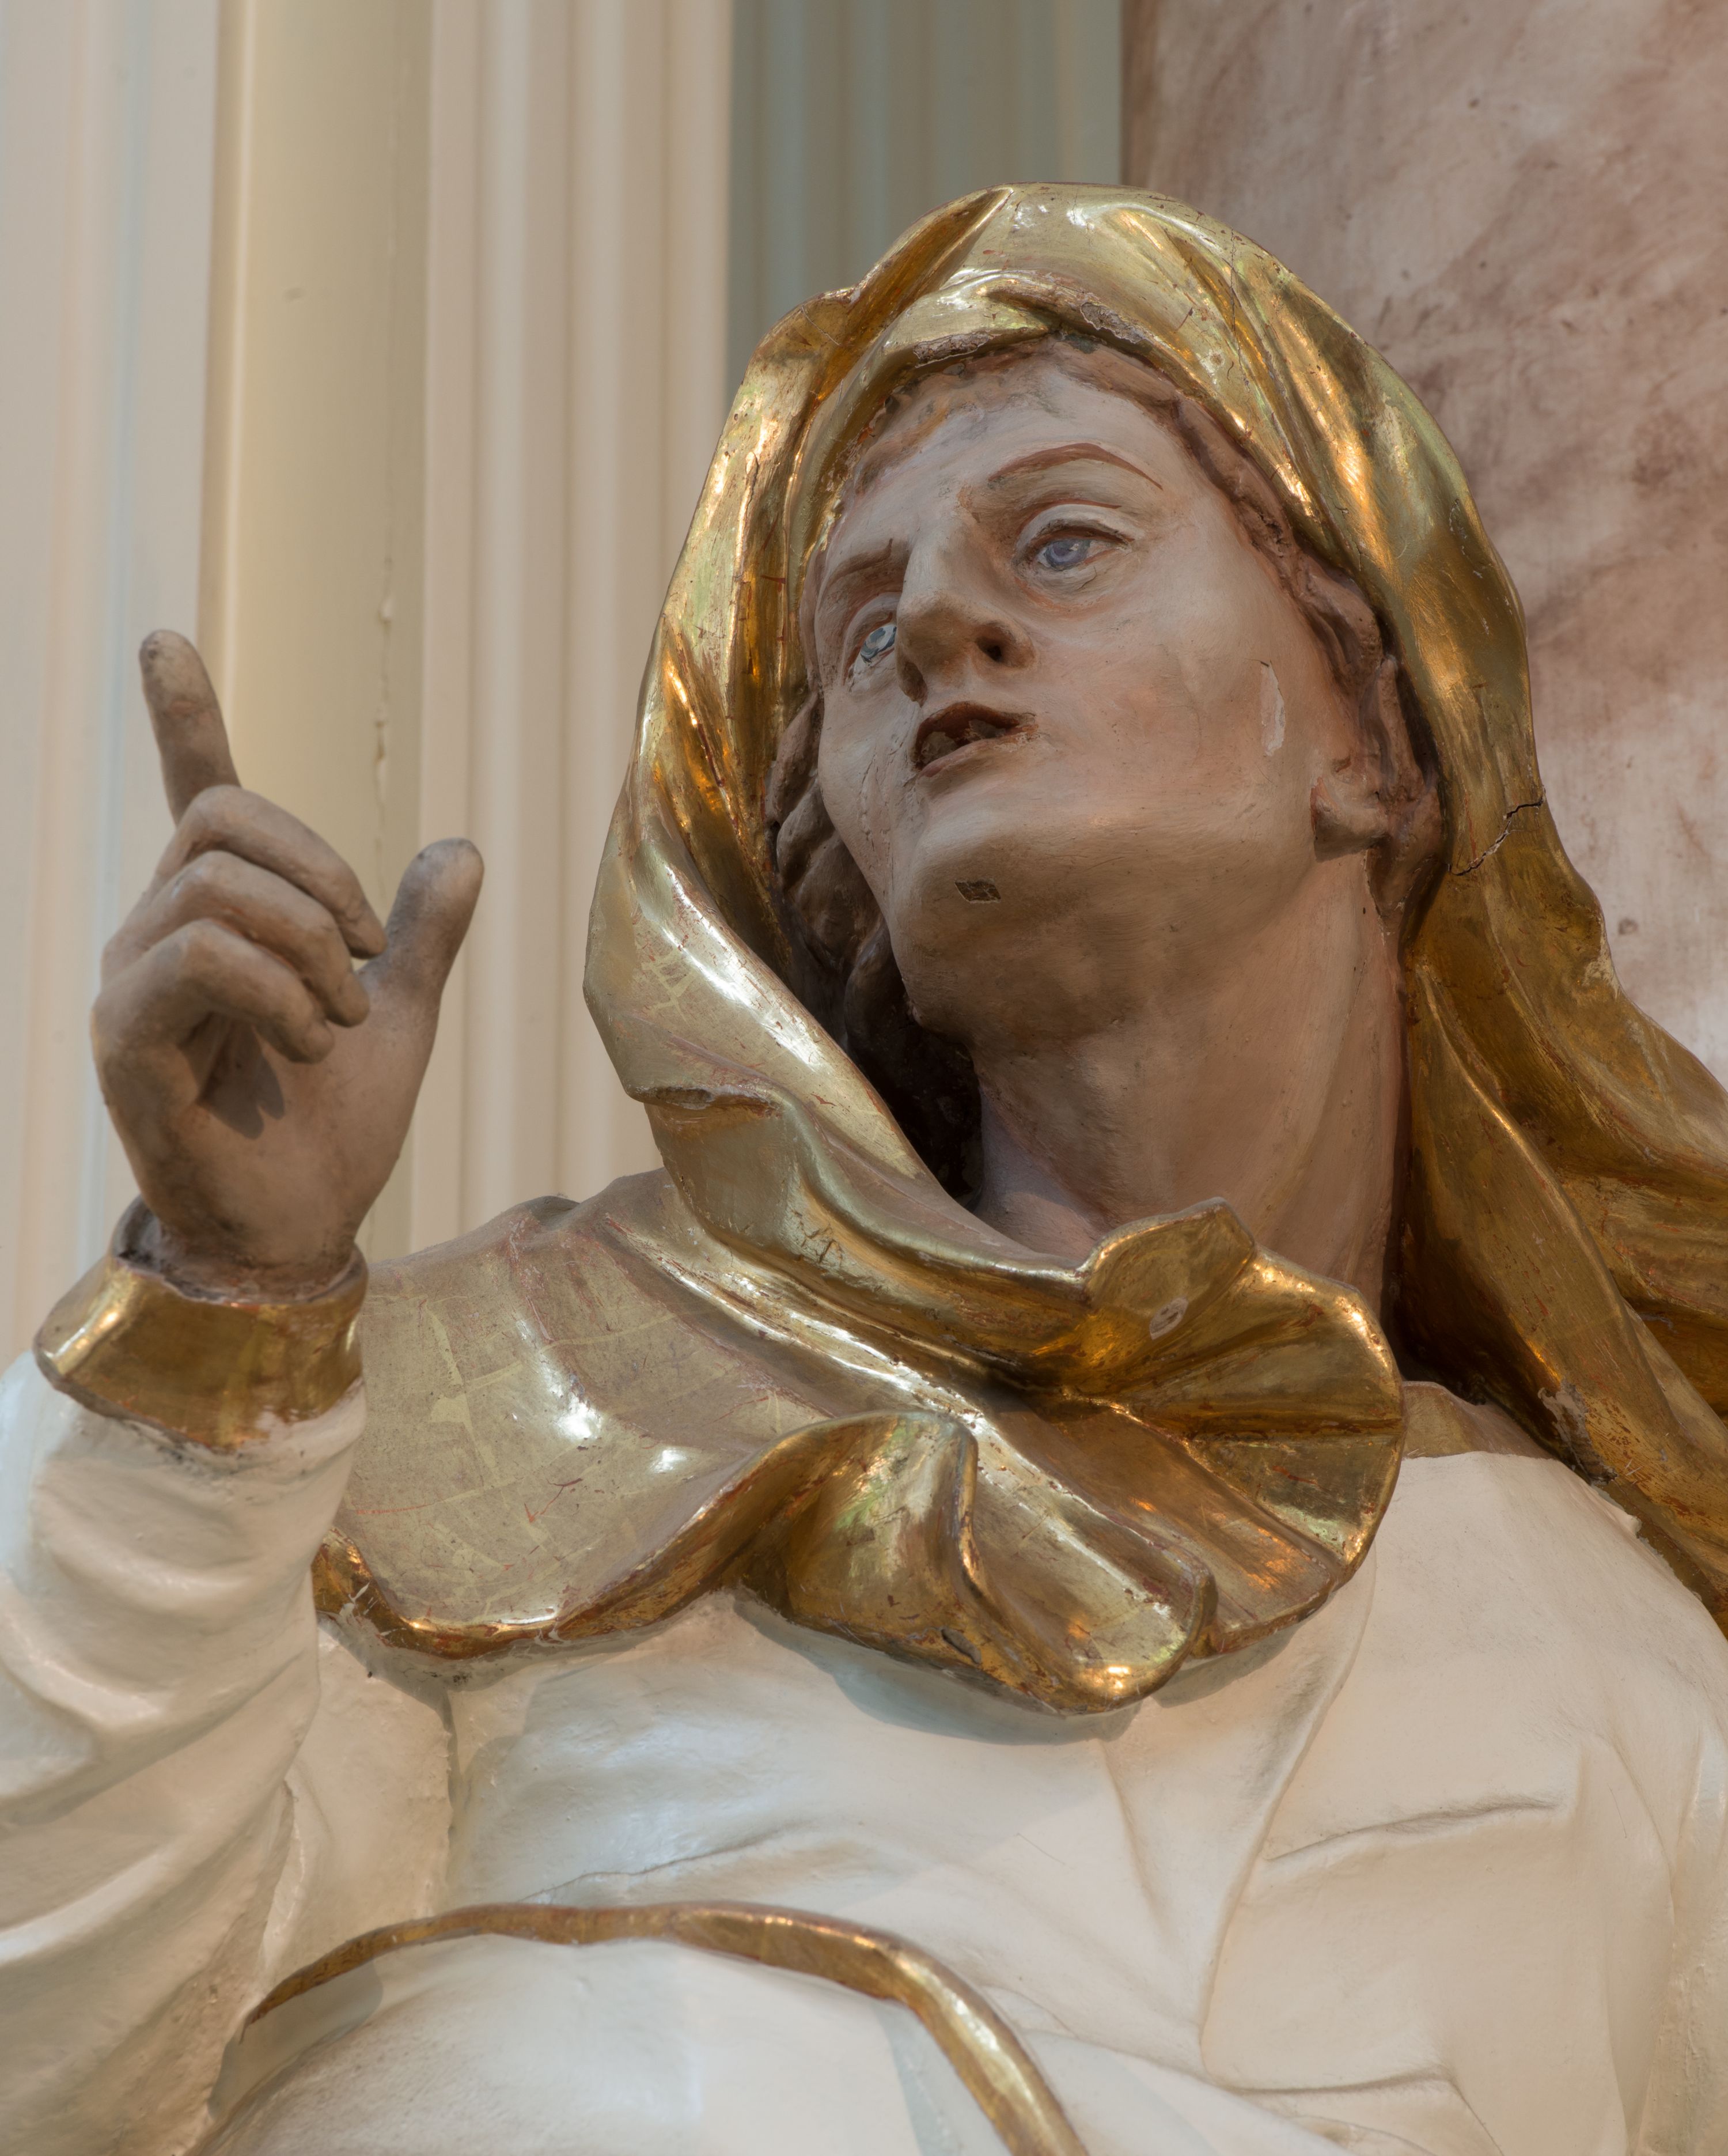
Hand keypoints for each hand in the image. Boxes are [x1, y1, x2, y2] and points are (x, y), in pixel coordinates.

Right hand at [92, 633, 482, 1296]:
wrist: (303, 1228)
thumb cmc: (335, 1133)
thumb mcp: (402, 1016)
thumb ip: (423, 937)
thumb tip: (463, 849)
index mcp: (222, 921)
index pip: (195, 796)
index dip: (181, 718)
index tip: (165, 641)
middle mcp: (158, 934)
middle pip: (222, 818)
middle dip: (320, 875)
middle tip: (367, 959)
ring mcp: (131, 982)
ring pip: (217, 886)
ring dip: (309, 947)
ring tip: (336, 1022)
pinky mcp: (124, 1035)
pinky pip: (199, 958)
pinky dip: (277, 991)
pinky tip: (306, 1043)